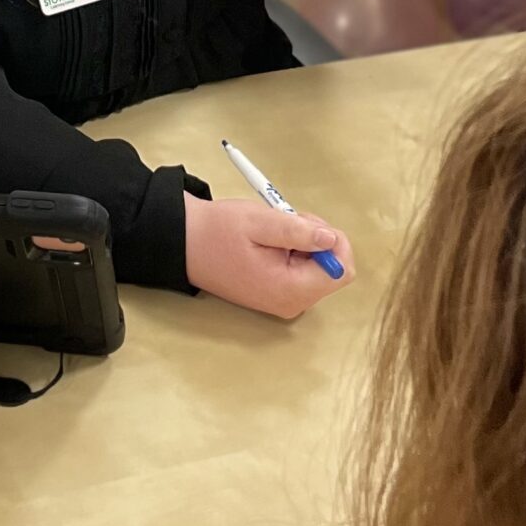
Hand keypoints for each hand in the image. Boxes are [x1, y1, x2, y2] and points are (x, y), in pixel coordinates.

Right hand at [182, 192, 356, 318]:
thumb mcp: (260, 222)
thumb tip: (331, 240)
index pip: (342, 271)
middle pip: (333, 269)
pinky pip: (304, 271)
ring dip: (305, 242)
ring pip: (320, 267)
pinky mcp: (279, 294)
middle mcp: (292, 303)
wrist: (184, 244)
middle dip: (318, 239)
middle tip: (287, 222)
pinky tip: (272, 240)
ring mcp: (285, 301)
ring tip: (274, 230)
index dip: (334, 242)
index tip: (308, 225)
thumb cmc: (217, 231)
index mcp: (290, 290)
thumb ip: (299, 232)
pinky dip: (296, 249)